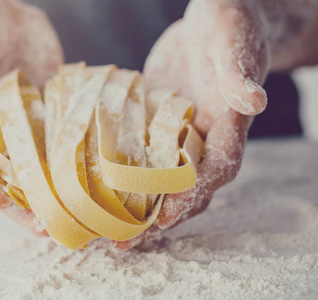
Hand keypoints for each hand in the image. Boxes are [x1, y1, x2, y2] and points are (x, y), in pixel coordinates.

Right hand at [0, 0, 62, 235]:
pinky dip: (79, 158)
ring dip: (55, 192)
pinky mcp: (52, 114)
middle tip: (47, 226)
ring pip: (39, 169)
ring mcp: (26, 127)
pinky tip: (97, 171)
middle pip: (5, 181)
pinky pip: (65, 140)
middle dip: (24, 206)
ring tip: (76, 211)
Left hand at [111, 0, 269, 250]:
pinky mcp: (157, 127)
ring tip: (106, 231)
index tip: (166, 218)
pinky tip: (97, 190)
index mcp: (228, 127)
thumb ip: (239, 74)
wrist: (213, 20)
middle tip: (123, 242)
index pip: (215, 171)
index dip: (192, 196)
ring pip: (160, 181)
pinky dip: (124, 177)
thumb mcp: (232, 42)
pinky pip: (141, 158)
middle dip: (156, 218)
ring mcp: (178, 136)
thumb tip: (254, 103)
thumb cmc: (230, 25)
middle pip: (185, 189)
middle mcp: (204, 140)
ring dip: (136, 207)